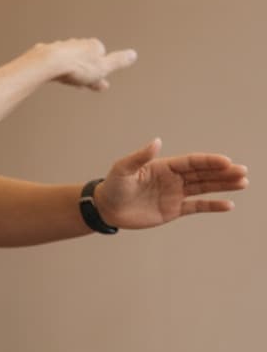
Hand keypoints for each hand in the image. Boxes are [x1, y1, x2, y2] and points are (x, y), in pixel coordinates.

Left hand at [34, 38, 137, 90]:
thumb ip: (118, 61)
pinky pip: (54, 63)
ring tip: (70, 81)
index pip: (102, 58)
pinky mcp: (46, 53)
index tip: (100, 84)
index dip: (101, 72)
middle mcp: (77, 43)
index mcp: (93, 45)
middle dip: (86, 73)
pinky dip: (56, 69)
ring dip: (72, 71)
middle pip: (85, 60)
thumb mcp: (103, 67)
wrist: (47, 63)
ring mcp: (61, 47)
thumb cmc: (76, 67)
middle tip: (85, 86)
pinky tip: (54, 74)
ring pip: (70, 61)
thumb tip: (133, 54)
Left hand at [95, 138, 248, 228]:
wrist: (107, 208)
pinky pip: (196, 207)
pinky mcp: (173, 210)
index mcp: (164, 166)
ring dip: (223, 186)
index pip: (192, 162)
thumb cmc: (113, 186)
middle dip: (223, 172)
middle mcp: (173, 178)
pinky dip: (212, 206)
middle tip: (243, 172)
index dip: (209, 161)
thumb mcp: (123, 169)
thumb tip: (157, 141)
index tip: (227, 162)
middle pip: (203, 174)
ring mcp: (175, 194)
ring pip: (204, 188)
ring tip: (243, 183)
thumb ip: (140, 157)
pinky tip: (228, 205)